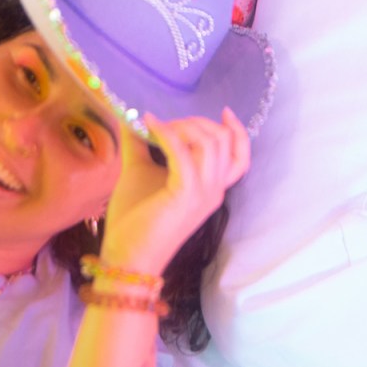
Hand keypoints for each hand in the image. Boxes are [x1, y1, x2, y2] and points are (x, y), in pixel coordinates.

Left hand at [98, 110, 250, 276]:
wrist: (126, 256)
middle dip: (196, 122)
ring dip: (183, 127)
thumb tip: (131, 117)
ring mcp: (203, 194)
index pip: (240, 157)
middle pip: (224, 142)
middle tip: (167, 123)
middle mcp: (214, 191)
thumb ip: (139, 145)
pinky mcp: (185, 195)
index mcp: (211, 188)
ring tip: (157, 127)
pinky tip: (149, 126)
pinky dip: (167, 134)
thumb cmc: (134, 219)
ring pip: (210, 143)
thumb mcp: (140, 172)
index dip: (237, 131)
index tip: (223, 111)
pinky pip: (183, 154)